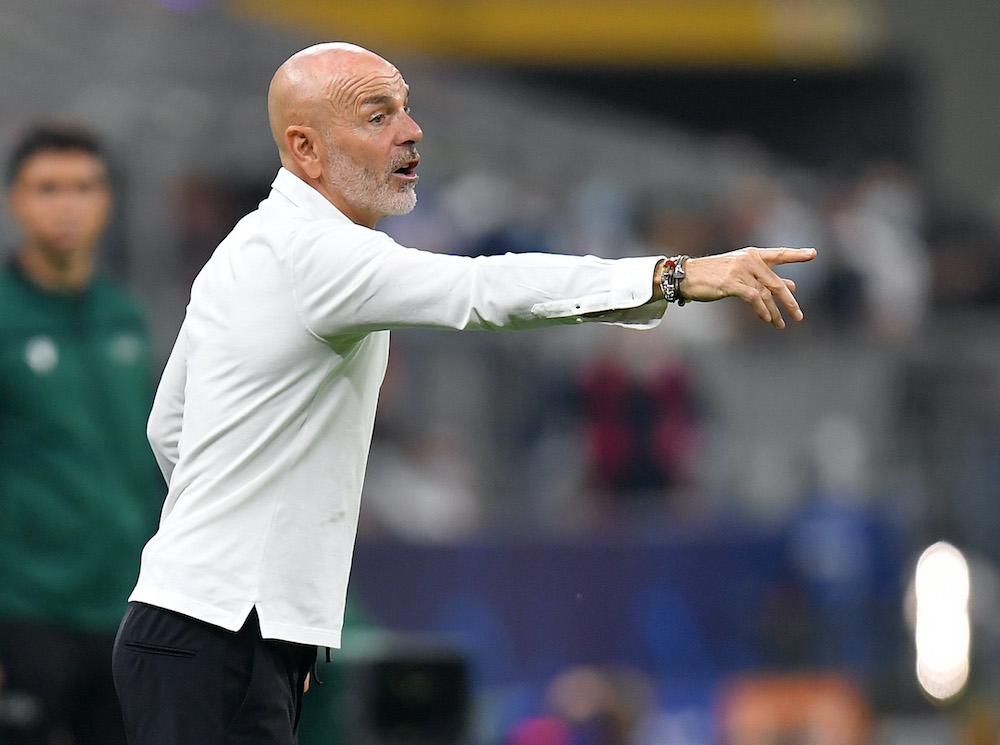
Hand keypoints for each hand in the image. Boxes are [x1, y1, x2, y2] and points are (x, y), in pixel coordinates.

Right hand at [680, 247, 816, 328]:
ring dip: (775, 312)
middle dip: (789, 301)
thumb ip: (764, 279)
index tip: (814, 254)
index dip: (797, 255)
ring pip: (765, 294)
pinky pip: (753, 298)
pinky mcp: (731, 283)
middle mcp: (749, 260)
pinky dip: (761, 310)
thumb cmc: (712, 275)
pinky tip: (766, 319)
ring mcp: (740, 271)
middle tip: (798, 315)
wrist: (686, 276)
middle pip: (776, 282)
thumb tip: (791, 286)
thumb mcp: (740, 273)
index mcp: (752, 255)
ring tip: (780, 324)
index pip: (779, 254)